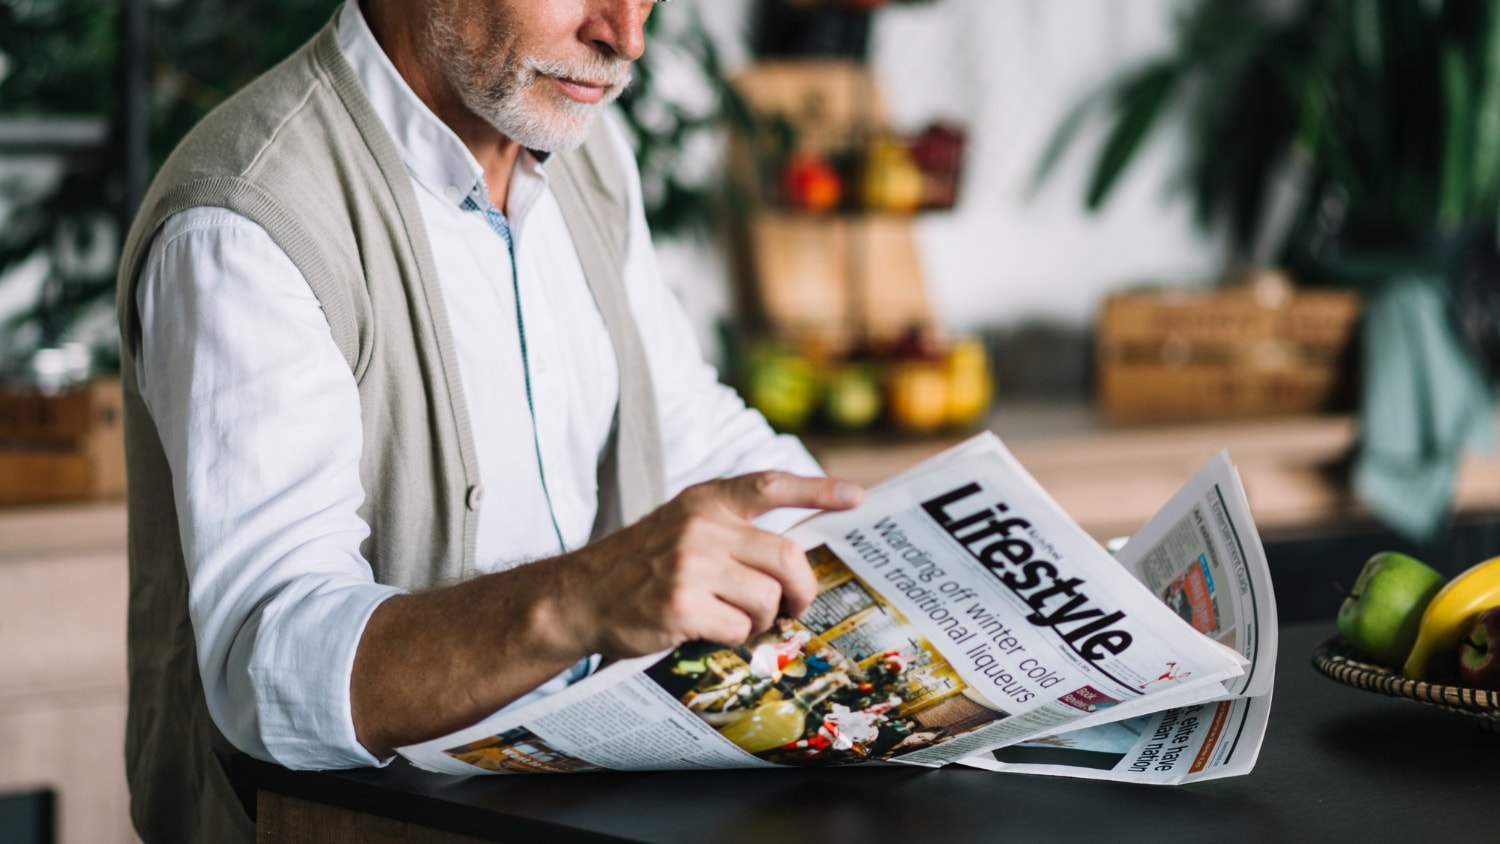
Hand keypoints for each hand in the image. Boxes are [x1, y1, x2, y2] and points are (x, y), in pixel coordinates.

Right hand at [549, 472, 863, 659]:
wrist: (578, 596)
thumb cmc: (639, 566)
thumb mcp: (681, 525)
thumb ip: (732, 529)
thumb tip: (796, 556)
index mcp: (705, 500)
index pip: (770, 485)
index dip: (818, 489)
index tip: (856, 497)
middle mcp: (701, 526)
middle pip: (786, 556)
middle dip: (801, 589)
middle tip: (797, 606)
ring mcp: (690, 565)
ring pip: (766, 598)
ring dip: (762, 619)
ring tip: (735, 618)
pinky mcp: (682, 605)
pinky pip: (738, 629)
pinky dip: (733, 637)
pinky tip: (706, 630)